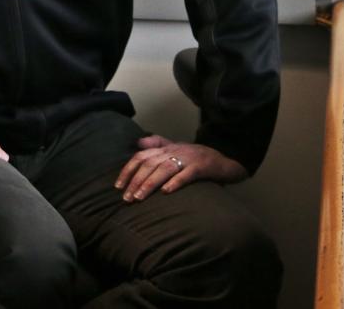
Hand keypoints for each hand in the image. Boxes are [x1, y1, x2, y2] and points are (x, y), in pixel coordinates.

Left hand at [114, 135, 246, 201]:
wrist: (225, 160)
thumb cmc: (196, 158)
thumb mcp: (176, 148)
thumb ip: (157, 144)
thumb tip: (137, 143)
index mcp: (166, 148)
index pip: (141, 156)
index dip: (128, 170)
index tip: (118, 186)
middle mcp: (174, 151)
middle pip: (149, 164)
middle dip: (135, 181)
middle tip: (126, 199)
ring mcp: (188, 158)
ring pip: (164, 169)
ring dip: (149, 184)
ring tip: (139, 197)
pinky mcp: (202, 167)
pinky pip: (187, 174)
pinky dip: (176, 182)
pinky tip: (166, 192)